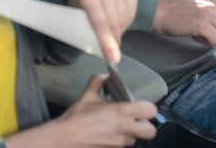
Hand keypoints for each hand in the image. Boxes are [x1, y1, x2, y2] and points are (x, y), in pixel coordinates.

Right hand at [6, 75, 156, 147]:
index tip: (140, 106)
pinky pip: (122, 146)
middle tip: (136, 120)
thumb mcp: (87, 96)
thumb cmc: (77, 116)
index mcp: (122, 112)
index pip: (151, 111)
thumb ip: (98, 82)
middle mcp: (125, 129)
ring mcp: (120, 143)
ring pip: (135, 140)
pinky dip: (119, 141)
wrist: (65, 138)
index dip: (148, 108)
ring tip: (118, 128)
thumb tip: (104, 75)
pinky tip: (108, 135)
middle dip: (146, 126)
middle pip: (151, 131)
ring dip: (131, 134)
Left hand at [68, 0, 136, 63]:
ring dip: (120, 30)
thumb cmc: (82, 1)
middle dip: (114, 38)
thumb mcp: (77, 14)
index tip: (113, 58)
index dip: (106, 41)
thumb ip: (86, 29)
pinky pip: (132, 11)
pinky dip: (127, 21)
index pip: (99, 21)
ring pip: (124, 17)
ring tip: (113, 32)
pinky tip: (120, 21)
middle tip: (112, 49)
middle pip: (114, 21)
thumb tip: (103, 53)